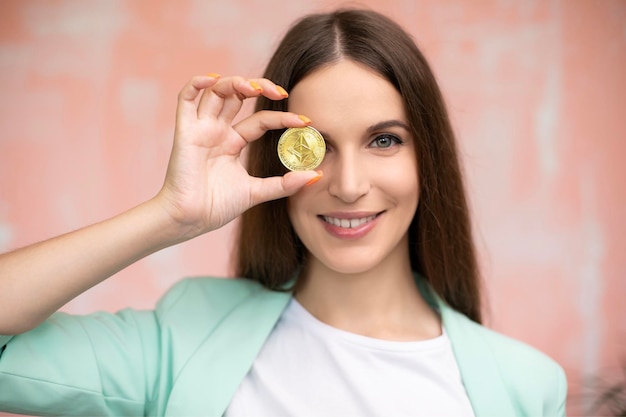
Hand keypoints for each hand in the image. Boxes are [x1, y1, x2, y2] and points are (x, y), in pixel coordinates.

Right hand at [156, 75, 319, 240]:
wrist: (190, 220)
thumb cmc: (216, 207)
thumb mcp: (257, 193)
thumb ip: (284, 184)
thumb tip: (317, 176)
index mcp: (233, 143)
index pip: (260, 120)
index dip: (282, 117)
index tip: (305, 121)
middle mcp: (217, 131)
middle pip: (237, 96)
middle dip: (259, 87)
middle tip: (281, 93)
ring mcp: (201, 129)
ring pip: (215, 92)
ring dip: (235, 82)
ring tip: (256, 88)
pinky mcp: (185, 131)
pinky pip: (185, 99)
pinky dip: (196, 83)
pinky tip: (213, 79)